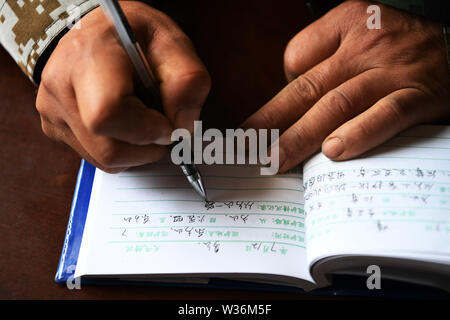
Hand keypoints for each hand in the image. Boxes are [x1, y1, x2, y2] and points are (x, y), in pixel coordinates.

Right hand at [36, 1, 209, 171]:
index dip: (146, 130)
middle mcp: (61, 85)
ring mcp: (53, 110)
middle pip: (108, 149)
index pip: (108, 114)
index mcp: (89, 55)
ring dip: (136, 151)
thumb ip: (187, 81)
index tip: (167, 123)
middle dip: (147, 148)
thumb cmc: (132, 35)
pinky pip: (96, 158)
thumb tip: (182, 127)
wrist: (93, 33)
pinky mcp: (54, 128)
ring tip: (142, 120)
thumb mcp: (171, 42)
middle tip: (161, 125)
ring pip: (104, 160)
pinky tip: (125, 124)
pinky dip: (121, 150)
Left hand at [242, 0, 449, 171]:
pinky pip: (384, 115)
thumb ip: (325, 61)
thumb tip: (290, 106)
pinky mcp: (417, 96)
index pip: (296, 57)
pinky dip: (359, 133)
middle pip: (306, 87)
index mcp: (345, 24)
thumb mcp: (359, 36)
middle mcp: (364, 45)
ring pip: (337, 104)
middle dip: (270, 121)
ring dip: (301, 135)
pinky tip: (335, 152)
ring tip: (275, 159)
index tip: (265, 122)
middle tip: (244, 148)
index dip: (280, 93)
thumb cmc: (399, 51)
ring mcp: (390, 71)